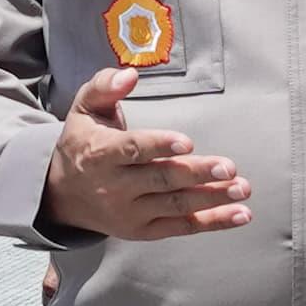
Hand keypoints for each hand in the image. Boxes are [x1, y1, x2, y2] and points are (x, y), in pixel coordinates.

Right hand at [40, 66, 251, 239]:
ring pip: (176, 206)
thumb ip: (105, 86)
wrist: (62, 195)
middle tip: (228, 167)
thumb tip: (130, 74)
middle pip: (161, 180)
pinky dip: (212, 222)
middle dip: (196, 173)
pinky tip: (240, 214)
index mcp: (100, 153)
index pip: (132, 150)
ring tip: (242, 187)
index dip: (160, 146)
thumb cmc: (83, 142)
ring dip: (212, 198)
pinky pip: (181, 227)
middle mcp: (114, 187)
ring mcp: (130, 212)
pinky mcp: (144, 230)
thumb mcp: (84, 109)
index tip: (187, 141)